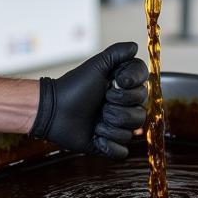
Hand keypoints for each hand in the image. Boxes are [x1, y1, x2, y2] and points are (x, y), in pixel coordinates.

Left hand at [29, 42, 148, 158]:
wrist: (54, 110)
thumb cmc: (74, 86)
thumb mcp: (96, 65)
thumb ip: (117, 53)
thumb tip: (135, 46)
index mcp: (124, 88)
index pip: (143, 86)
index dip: (131, 87)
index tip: (117, 82)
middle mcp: (124, 107)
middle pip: (141, 112)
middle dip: (117, 108)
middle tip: (101, 102)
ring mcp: (117, 126)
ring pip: (131, 132)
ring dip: (110, 126)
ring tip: (95, 120)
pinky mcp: (109, 144)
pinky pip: (122, 151)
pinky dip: (108, 145)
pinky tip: (95, 136)